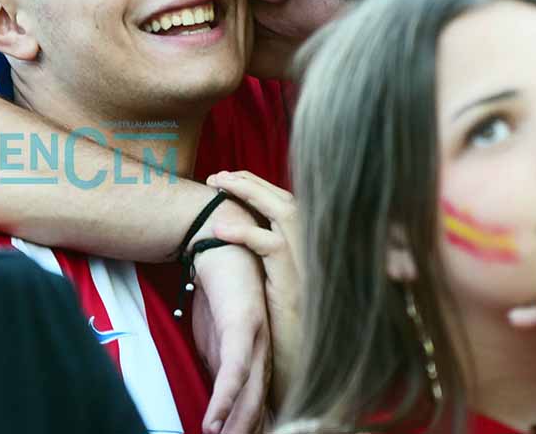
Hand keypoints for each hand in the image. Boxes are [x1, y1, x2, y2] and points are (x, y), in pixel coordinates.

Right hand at [191, 242, 270, 433]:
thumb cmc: (217, 293)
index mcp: (259, 356)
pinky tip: (213, 420)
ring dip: (234, 426)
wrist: (218, 246)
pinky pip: (235, 370)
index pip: (259, 403)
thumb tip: (218, 402)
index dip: (251, 427)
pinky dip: (224, 399)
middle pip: (259, 405)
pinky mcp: (243, 326)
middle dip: (246, 433)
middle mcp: (265, 351)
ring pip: (250, 394)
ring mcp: (258, 339)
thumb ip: (219, 368)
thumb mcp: (214, 340)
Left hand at [207, 171, 299, 409]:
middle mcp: (318, 247)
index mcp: (313, 244)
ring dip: (248, 193)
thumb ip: (272, 254)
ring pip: (282, 211)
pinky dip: (245, 233)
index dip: (258, 185)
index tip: (230, 178)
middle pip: (284, 198)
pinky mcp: (297, 280)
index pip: (287, 201)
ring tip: (217, 185)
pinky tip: (219, 230)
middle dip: (250, 182)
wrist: (306, 359)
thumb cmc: (289, 324)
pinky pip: (271, 246)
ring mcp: (311, 261)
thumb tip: (245, 227)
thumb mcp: (281, 281)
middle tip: (216, 176)